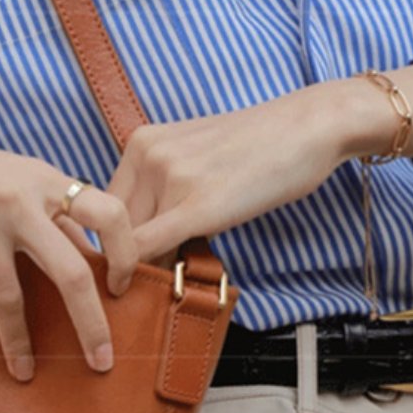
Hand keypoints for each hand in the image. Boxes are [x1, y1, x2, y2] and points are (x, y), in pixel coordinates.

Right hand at [0, 109, 140, 381]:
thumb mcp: (10, 176)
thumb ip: (50, 211)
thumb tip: (93, 258)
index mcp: (42, 179)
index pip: (110, 213)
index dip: (125, 254)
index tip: (120, 290)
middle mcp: (16, 197)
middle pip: (71, 271)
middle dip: (91, 325)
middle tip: (102, 362)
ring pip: (10, 296)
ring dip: (20, 342)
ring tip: (24, 371)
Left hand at [106, 81, 351, 263]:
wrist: (307, 126)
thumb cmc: (258, 145)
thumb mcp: (194, 156)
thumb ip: (162, 188)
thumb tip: (143, 239)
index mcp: (140, 142)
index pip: (104, 206)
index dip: (110, 240)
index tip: (121, 265)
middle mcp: (146, 155)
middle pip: (113, 226)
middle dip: (124, 258)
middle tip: (142, 281)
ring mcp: (170, 177)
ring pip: (132, 241)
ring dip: (145, 267)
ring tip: (167, 278)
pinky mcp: (197, 204)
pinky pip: (150, 244)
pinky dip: (142, 271)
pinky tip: (152, 286)